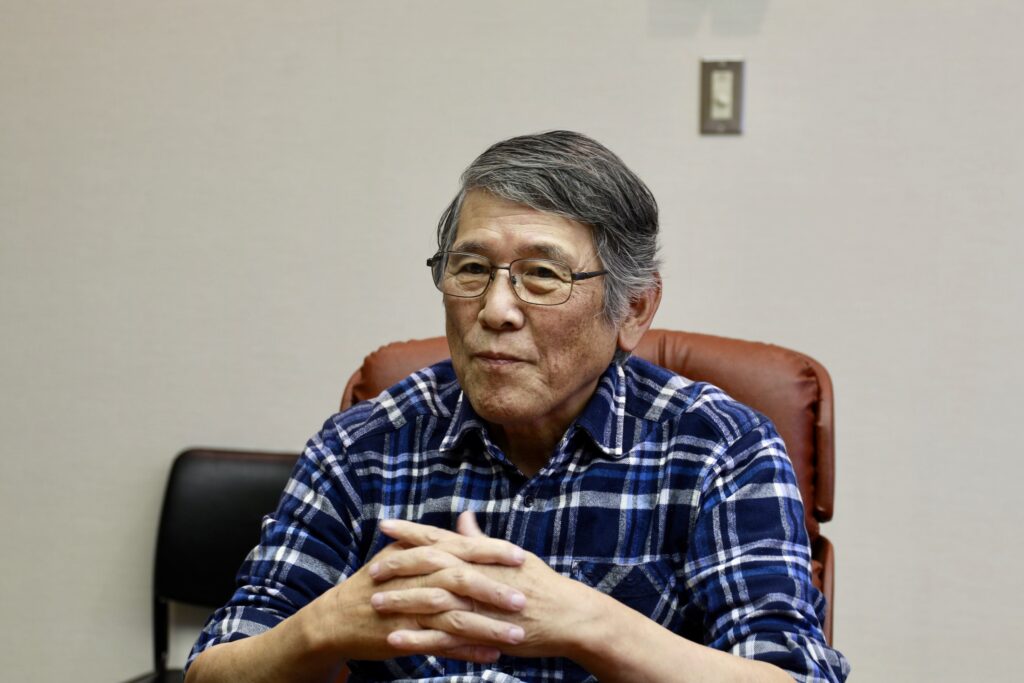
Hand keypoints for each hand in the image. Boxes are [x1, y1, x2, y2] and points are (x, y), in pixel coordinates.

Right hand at [310, 538, 524, 663]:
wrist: (337, 618)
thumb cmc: (377, 583)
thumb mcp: (404, 553)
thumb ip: (440, 539)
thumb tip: (469, 518)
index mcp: (419, 556)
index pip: (461, 548)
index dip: (491, 552)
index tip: (521, 557)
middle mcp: (416, 579)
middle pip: (460, 580)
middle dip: (493, 590)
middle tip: (523, 598)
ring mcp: (409, 609)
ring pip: (454, 616)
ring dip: (487, 627)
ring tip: (516, 634)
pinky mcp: (405, 636)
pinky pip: (440, 644)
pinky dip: (466, 651)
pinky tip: (491, 656)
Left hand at [371, 512, 604, 659]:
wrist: (569, 617)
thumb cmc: (541, 585)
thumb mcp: (510, 556)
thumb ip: (481, 540)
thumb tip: (464, 518)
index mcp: (481, 555)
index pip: (440, 538)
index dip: (411, 531)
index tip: (386, 525)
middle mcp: (476, 575)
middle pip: (430, 566)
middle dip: (399, 564)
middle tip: (373, 567)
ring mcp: (478, 604)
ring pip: (432, 600)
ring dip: (401, 601)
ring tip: (373, 602)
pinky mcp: (482, 632)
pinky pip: (443, 636)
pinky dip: (417, 638)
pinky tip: (395, 638)